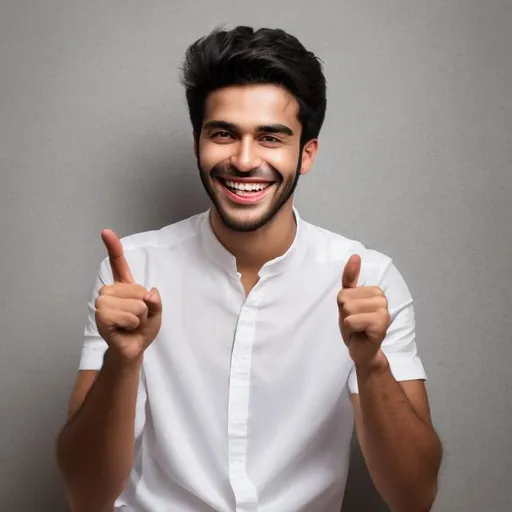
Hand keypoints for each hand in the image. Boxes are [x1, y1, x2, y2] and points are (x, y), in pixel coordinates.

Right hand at [95, 229, 161, 363]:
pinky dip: (132, 324)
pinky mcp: (101, 316)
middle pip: (138, 291)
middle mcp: (110, 290)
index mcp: (123, 285)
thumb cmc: (143, 328)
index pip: (118, 262)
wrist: (133, 348)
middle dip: (144, 308)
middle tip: (135, 319)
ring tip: (129, 324)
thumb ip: (156, 302)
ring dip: (139, 318)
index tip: (105, 232)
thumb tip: (150, 294)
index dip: (113, 246)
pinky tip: (124, 329)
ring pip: (135, 304)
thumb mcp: (156, 312)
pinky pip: (127, 315)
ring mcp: (103, 303)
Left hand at [338, 254, 390, 368]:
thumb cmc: (355, 326)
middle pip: (345, 299)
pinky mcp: (381, 324)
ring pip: (348, 309)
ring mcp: (383, 311)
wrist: (363, 351)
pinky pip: (351, 320)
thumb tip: (355, 255)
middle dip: (345, 314)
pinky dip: (350, 330)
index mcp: (375, 290)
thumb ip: (350, 279)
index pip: (344, 291)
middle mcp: (382, 298)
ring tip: (357, 328)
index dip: (343, 306)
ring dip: (347, 322)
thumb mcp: (348, 301)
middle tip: (355, 323)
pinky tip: (360, 334)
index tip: (353, 315)